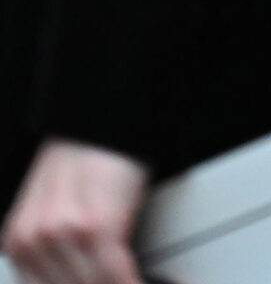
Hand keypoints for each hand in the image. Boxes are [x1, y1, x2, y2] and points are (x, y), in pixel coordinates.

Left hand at [3, 138, 149, 283]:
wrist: (102, 115)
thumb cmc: (86, 158)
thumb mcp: (53, 207)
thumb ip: (52, 246)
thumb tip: (72, 275)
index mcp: (18, 240)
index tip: (97, 281)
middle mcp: (35, 241)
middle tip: (113, 277)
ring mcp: (65, 236)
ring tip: (132, 279)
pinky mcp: (98, 227)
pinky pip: (115, 275)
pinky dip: (131, 282)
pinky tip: (139, 282)